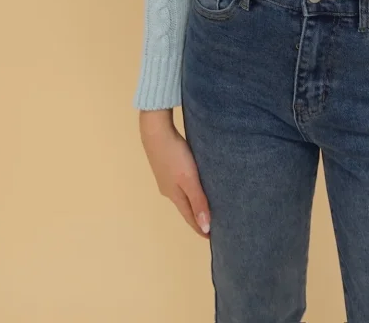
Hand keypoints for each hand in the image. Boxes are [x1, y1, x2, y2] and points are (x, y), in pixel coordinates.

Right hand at [139, 112, 210, 237]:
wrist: (156, 131)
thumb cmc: (175, 155)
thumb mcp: (189, 179)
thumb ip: (198, 201)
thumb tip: (205, 228)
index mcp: (175, 195)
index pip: (190, 217)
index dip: (200, 228)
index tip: (212, 238)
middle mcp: (169, 190)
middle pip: (186, 208)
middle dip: (198, 217)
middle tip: (213, 224)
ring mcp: (166, 178)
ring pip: (183, 195)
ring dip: (194, 203)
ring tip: (206, 207)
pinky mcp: (166, 166)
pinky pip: (181, 184)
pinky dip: (190, 190)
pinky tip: (194, 185)